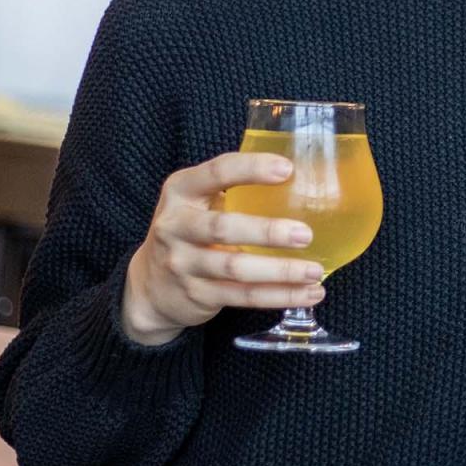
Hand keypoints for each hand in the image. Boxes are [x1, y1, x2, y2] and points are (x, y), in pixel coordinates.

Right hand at [121, 151, 326, 345]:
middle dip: (267, 232)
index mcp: (181, 191)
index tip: (287, 169)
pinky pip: (243, 296)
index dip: (251, 169)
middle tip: (306, 234)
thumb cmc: (190, 230)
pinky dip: (279, 296)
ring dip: (281, 272)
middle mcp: (176, 226)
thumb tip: (302, 176)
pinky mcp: (197, 295)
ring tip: (315, 271)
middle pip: (223, 228)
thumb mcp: (197, 200)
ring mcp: (183, 264)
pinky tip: (308, 293)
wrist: (150, 285)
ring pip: (236, 269)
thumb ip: (233, 186)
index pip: (216, 172)